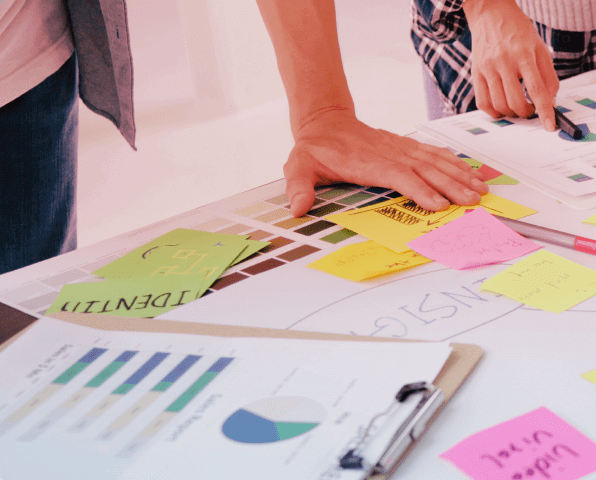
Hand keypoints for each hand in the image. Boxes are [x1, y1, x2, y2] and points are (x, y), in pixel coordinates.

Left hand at [283, 110, 488, 216]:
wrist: (325, 122)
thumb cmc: (314, 149)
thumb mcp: (299, 165)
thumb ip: (299, 186)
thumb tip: (297, 207)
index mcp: (367, 162)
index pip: (399, 175)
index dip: (420, 189)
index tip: (439, 204)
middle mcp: (389, 153)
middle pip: (425, 168)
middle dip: (451, 185)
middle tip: (472, 201)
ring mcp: (399, 148)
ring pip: (434, 160)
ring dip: (458, 174)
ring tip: (480, 189)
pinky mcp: (404, 146)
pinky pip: (432, 153)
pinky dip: (452, 162)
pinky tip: (467, 170)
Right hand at [464, 0, 558, 130]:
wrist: (490, 15)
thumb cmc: (517, 31)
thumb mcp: (539, 48)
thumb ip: (547, 75)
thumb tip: (549, 101)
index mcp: (524, 54)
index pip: (537, 89)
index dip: (544, 110)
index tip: (549, 125)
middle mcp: (504, 62)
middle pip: (515, 101)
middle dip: (525, 112)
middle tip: (530, 111)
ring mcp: (487, 69)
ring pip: (498, 105)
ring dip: (510, 113)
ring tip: (516, 109)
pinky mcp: (475, 74)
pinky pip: (482, 102)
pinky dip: (493, 112)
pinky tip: (500, 108)